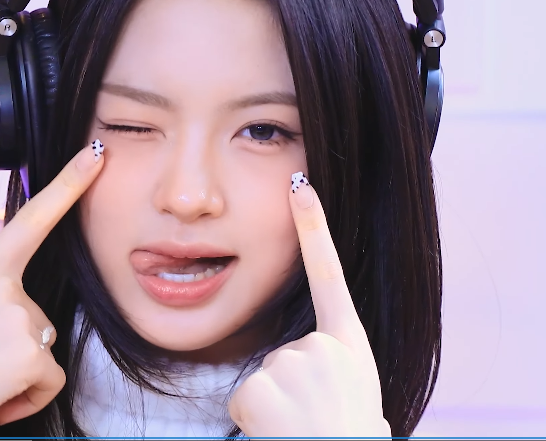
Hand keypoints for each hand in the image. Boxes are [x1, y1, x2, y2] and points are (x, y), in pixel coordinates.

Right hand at [0, 142, 104, 436]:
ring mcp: (21, 319)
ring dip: (18, 364)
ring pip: (43, 343)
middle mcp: (9, 286)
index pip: (36, 217)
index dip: (70, 183)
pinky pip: (50, 377)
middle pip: (39, 311)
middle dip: (14, 338)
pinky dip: (28, 394)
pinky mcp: (30, 356)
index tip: (95, 156)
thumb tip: (24, 309)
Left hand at [227, 174, 391, 438]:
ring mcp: (295, 364)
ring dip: (273, 404)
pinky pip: (244, 397)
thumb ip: (334, 361)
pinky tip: (280, 433)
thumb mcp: (355, 392)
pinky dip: (255, 419)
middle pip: (283, 348)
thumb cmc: (347, 436)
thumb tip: (316, 363)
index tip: (301, 184)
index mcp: (350, 345)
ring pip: (263, 374)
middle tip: (311, 417)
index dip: (314, 225)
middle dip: (287, 384)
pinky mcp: (262, 387)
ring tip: (300, 428)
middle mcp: (325, 347)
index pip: (330, 272)